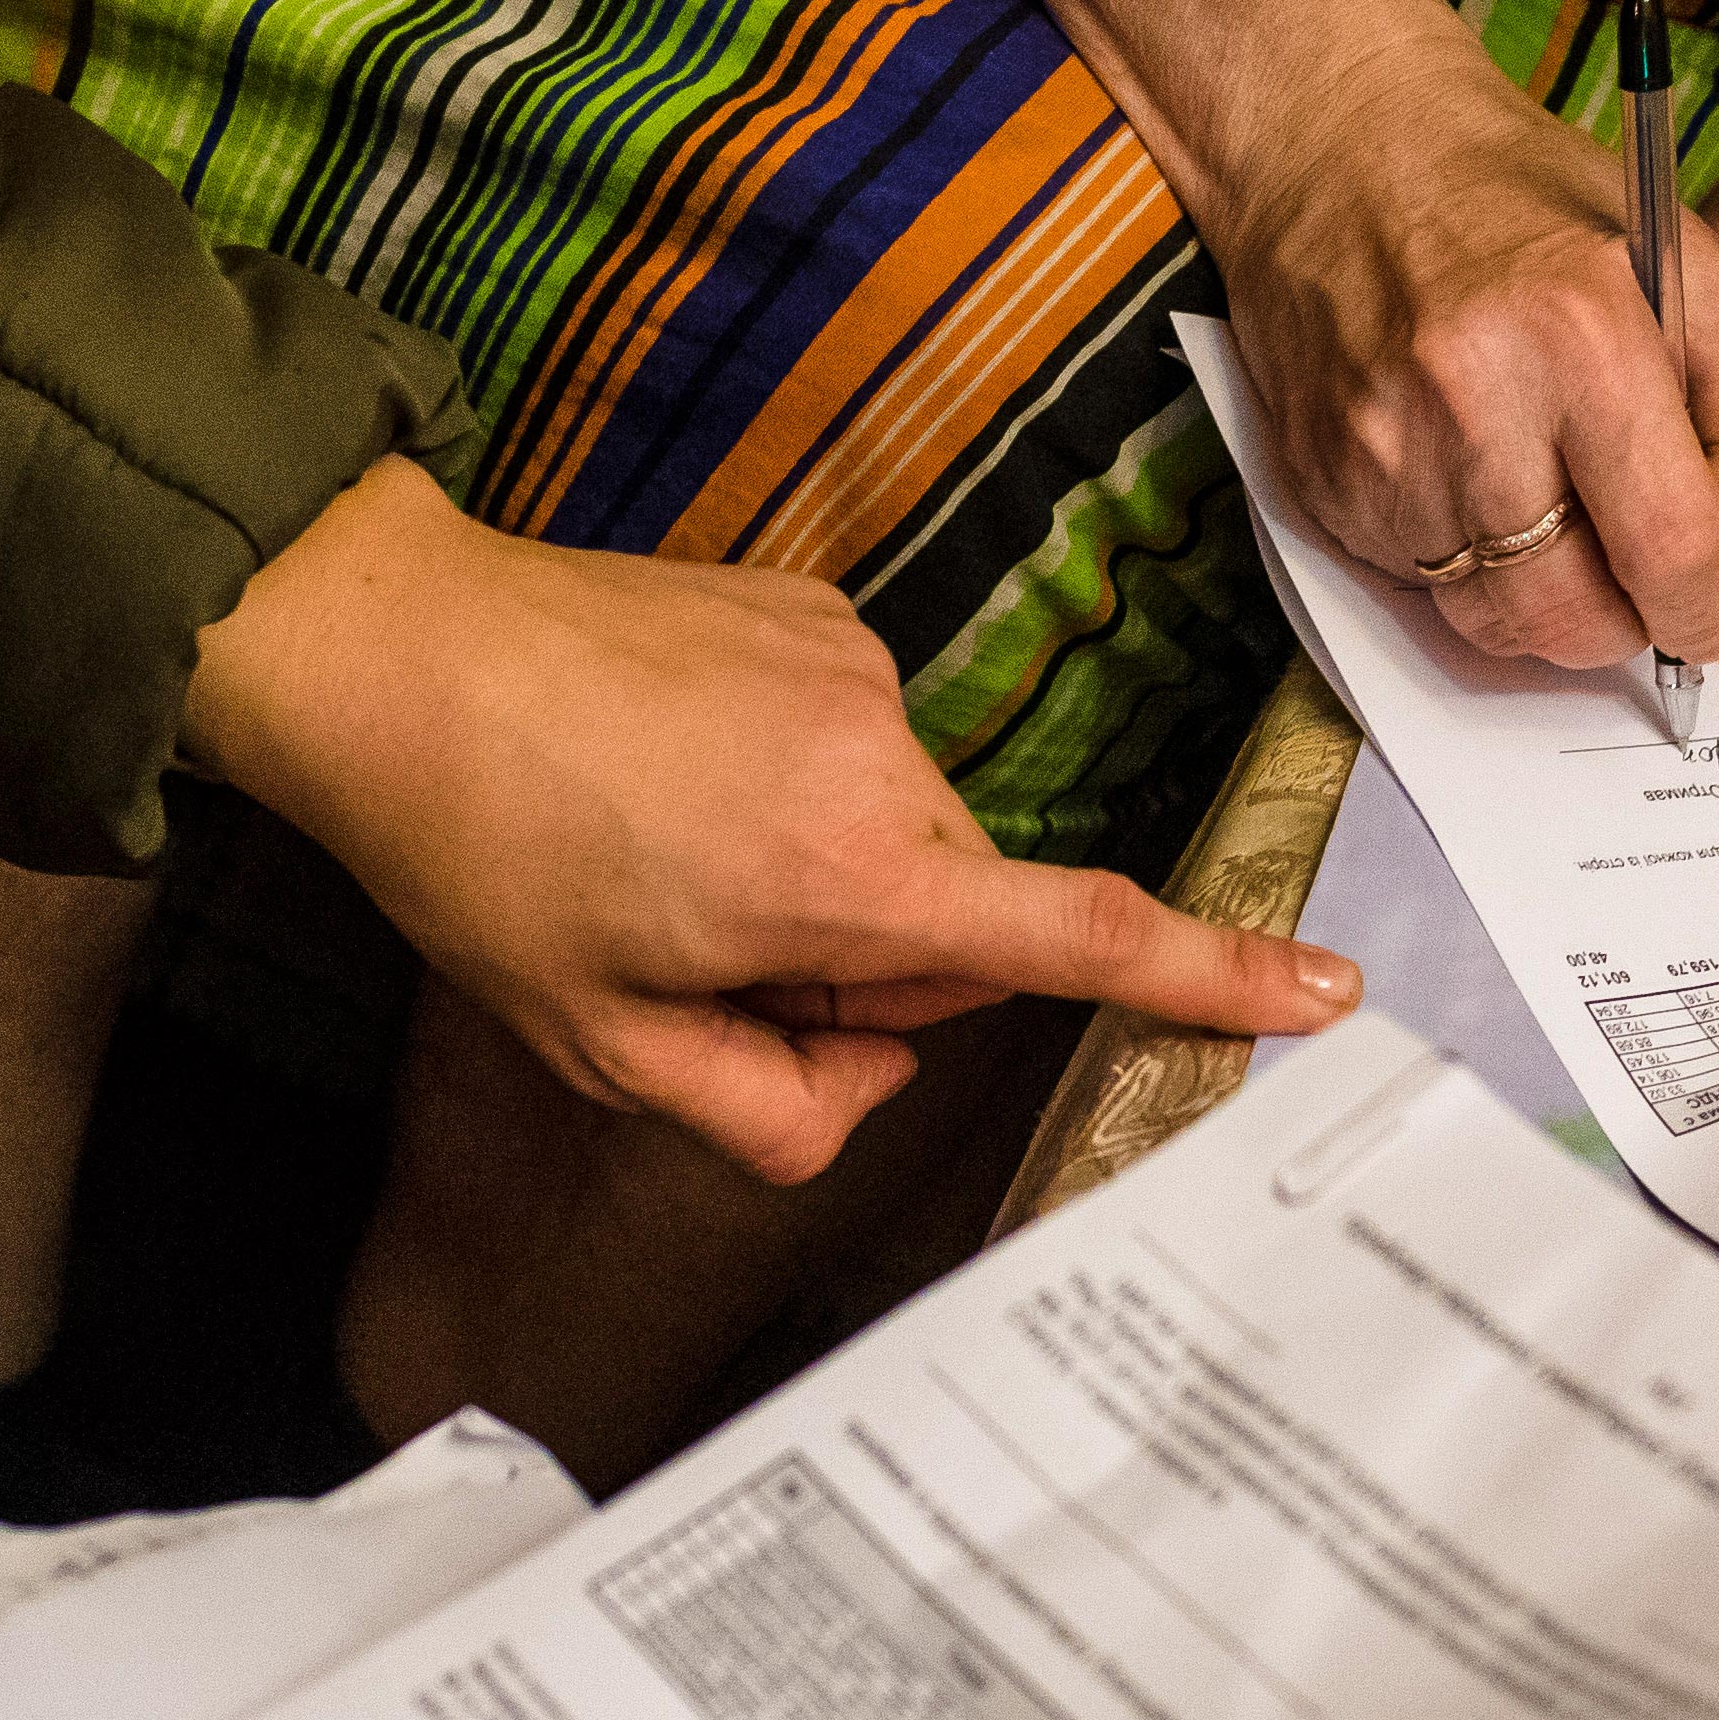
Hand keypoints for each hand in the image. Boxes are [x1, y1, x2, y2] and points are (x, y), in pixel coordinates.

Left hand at [189, 462, 1354, 1177]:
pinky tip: (660, 772)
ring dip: (808, 867)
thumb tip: (863, 1085)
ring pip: (894, 829)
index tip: (1326, 993)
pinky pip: (847, 740)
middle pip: (953, 914)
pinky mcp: (818, 609)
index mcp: (851, 876)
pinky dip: (777, 779)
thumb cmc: (484, 855)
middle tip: (694, 953)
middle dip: (860, 961)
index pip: (1073, 943)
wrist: (392, 648)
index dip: (1209, 977)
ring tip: (649, 846)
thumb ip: (768, 1111)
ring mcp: (856, 667)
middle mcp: (885, 758)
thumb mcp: (607, 1049)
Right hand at [1207, 31, 1718, 674]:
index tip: (1717, 597)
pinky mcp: (1324, 489)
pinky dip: (1473, 568)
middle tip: (1650, 581)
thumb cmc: (1520, 193)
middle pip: (1583, 622)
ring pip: (1503, 627)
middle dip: (1636, 622)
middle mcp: (1470, 405)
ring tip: (1566, 522)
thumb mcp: (1687, 256)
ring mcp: (1384, 457)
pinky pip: (1427, 592)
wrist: (1333, 145)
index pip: (1677, 551)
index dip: (1714, 602)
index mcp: (1581, 334)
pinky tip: (1478, 479)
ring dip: (1555, 606)